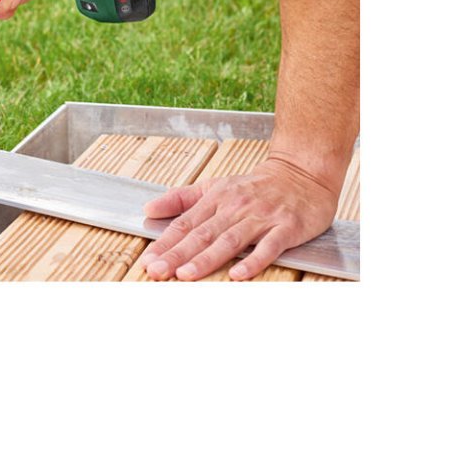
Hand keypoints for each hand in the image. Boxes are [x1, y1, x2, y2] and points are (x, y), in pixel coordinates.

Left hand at [139, 157, 338, 280]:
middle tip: (157, 271)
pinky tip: (238, 274)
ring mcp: (261, 218)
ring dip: (207, 258)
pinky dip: (253, 260)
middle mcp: (235, 207)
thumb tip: (148, 209)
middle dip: (177, 254)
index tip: (148, 260)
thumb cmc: (255, 186)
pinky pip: (268, 246)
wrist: (302, 174)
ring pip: (229, 240)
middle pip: (202, 234)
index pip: (185, 224)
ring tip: (186, 274)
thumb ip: (181, 199)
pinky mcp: (286, 227)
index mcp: (216, 198)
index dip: (165, 243)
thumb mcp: (214, 186)